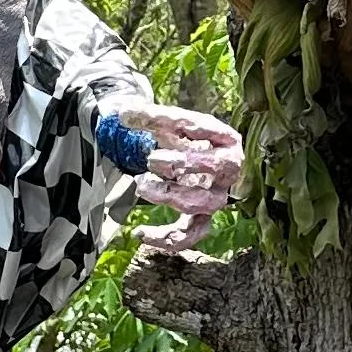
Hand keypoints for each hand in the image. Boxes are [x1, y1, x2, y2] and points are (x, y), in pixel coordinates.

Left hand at [127, 102, 244, 234]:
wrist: (194, 163)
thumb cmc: (187, 140)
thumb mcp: (172, 124)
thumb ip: (150, 118)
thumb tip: (123, 114)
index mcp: (226, 139)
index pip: (207, 128)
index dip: (182, 126)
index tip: (156, 122)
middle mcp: (227, 169)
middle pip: (213, 168)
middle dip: (182, 164)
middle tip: (151, 159)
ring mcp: (216, 196)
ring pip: (200, 203)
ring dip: (169, 195)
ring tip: (142, 184)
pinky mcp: (203, 218)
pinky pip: (190, 234)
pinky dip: (166, 237)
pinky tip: (140, 231)